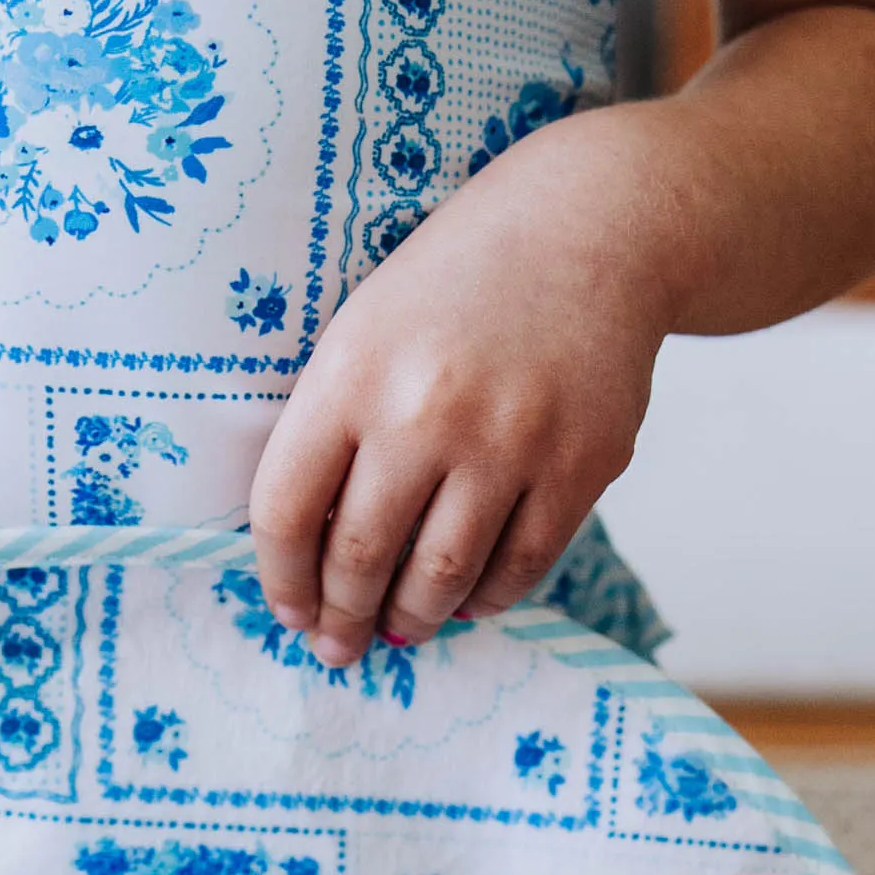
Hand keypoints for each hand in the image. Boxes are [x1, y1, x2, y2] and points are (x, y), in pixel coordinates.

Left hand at [248, 112, 668, 671]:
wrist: (592, 227)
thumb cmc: (457, 285)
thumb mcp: (366, 328)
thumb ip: (334, 428)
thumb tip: (313, 553)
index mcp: (351, 373)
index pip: (286, 510)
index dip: (282, 579)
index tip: (290, 611)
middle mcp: (425, 411)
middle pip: (361, 558)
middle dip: (344, 619)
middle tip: (340, 647)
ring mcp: (509, 441)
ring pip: (442, 577)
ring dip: (414, 619)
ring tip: (402, 628)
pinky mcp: (581, 463)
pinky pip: (522, 564)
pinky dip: (488, 597)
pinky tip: (468, 598)